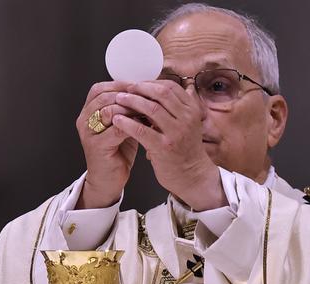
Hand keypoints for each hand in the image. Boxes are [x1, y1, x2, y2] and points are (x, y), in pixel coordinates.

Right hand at [75, 82, 138, 208]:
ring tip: (147, 110)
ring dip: (131, 108)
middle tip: (147, 97)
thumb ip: (126, 109)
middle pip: (105, 96)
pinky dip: (132, 125)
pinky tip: (144, 126)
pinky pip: (116, 129)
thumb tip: (145, 91)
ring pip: (109, 110)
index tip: (140, 85)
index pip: (100, 89)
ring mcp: (88, 133)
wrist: (108, 181)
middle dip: (128, 95)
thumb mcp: (121, 125)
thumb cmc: (117, 152)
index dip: (120, 84)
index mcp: (88, 112)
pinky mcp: (96, 146)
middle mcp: (84, 120)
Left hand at [112, 81, 226, 210]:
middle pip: (161, 93)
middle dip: (140, 88)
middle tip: (126, 89)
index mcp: (192, 110)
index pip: (170, 87)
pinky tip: (117, 120)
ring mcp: (176, 133)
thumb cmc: (185, 149)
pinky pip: (141, 130)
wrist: (192, 175)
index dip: (151, 82)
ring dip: (132, 101)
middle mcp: (186, 118)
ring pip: (151, 108)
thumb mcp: (188, 124)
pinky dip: (127, 123)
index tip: (137, 84)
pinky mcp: (163, 147)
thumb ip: (178, 108)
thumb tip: (166, 88)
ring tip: (118, 100)